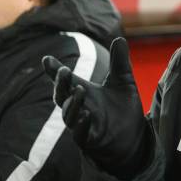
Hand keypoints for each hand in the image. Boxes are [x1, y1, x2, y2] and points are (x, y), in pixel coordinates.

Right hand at [42, 37, 150, 180]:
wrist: (133, 138)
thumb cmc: (123, 109)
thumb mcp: (124, 82)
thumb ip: (120, 63)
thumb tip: (119, 39)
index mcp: (84, 92)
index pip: (66, 81)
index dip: (54, 71)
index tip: (46, 59)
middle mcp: (79, 108)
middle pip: (62, 96)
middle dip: (61, 84)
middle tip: (64, 71)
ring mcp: (83, 126)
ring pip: (69, 116)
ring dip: (73, 103)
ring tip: (80, 90)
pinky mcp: (91, 142)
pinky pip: (81, 135)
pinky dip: (81, 126)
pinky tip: (86, 116)